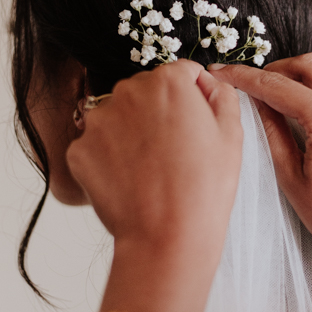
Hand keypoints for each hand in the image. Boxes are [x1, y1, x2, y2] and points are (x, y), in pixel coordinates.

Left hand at [67, 60, 242, 311]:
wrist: (167, 238)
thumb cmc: (204, 189)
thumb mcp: (232, 134)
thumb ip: (221, 94)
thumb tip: (206, 83)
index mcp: (168, 82)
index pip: (182, 74)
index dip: (194, 98)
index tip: (196, 124)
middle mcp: (127, 91)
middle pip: (146, 92)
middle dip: (159, 113)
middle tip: (175, 151)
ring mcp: (98, 121)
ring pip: (118, 117)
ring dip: (131, 133)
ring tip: (151, 168)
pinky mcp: (79, 150)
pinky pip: (97, 146)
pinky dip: (110, 159)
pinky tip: (130, 180)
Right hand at [213, 54, 311, 283]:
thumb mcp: (293, 181)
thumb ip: (273, 133)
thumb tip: (259, 104)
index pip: (277, 86)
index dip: (245, 77)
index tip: (225, 73)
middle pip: (310, 65)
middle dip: (279, 68)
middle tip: (258, 83)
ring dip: (311, 79)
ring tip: (290, 99)